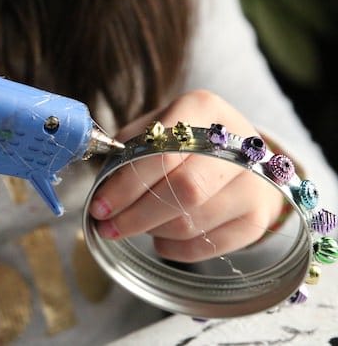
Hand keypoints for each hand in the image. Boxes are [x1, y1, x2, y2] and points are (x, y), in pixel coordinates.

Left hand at [89, 90, 282, 261]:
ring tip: (137, 223)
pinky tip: (161, 236)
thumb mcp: (155, 129)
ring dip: (152, 230)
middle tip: (108, 226)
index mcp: (203, 109)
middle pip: (182, 190)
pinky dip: (173, 248)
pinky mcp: (257, 218)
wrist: (240, 158)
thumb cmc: (184, 143)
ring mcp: (253, 183)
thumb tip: (103, 187)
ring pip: (190, 222)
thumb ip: (126, 150)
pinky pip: (205, 247)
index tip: (99, 206)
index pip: (161, 153)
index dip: (126, 185)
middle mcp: (236, 144)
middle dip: (135, 215)